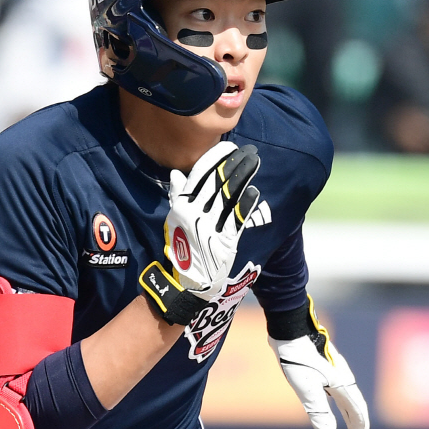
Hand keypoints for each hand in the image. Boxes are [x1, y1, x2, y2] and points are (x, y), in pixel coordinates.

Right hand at [164, 141, 259, 299]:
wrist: (190, 281)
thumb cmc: (183, 247)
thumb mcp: (174, 220)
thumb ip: (177, 196)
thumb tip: (176, 174)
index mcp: (182, 206)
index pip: (200, 176)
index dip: (215, 159)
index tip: (229, 147)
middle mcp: (195, 214)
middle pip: (217, 182)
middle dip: (234, 164)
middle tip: (249, 151)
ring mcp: (210, 227)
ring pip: (229, 196)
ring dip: (243, 177)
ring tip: (254, 162)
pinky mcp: (225, 241)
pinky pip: (237, 219)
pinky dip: (245, 204)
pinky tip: (254, 191)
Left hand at [268, 297, 368, 428]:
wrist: (290, 327)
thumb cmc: (297, 357)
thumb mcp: (305, 386)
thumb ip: (317, 409)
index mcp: (340, 382)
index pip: (355, 407)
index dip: (358, 424)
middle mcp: (341, 374)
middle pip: (353, 400)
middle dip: (356, 418)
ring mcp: (333, 366)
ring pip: (346, 391)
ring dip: (348, 407)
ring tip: (348, 417)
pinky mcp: (323, 360)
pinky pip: (336, 383)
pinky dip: (338, 395)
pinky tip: (329, 393)